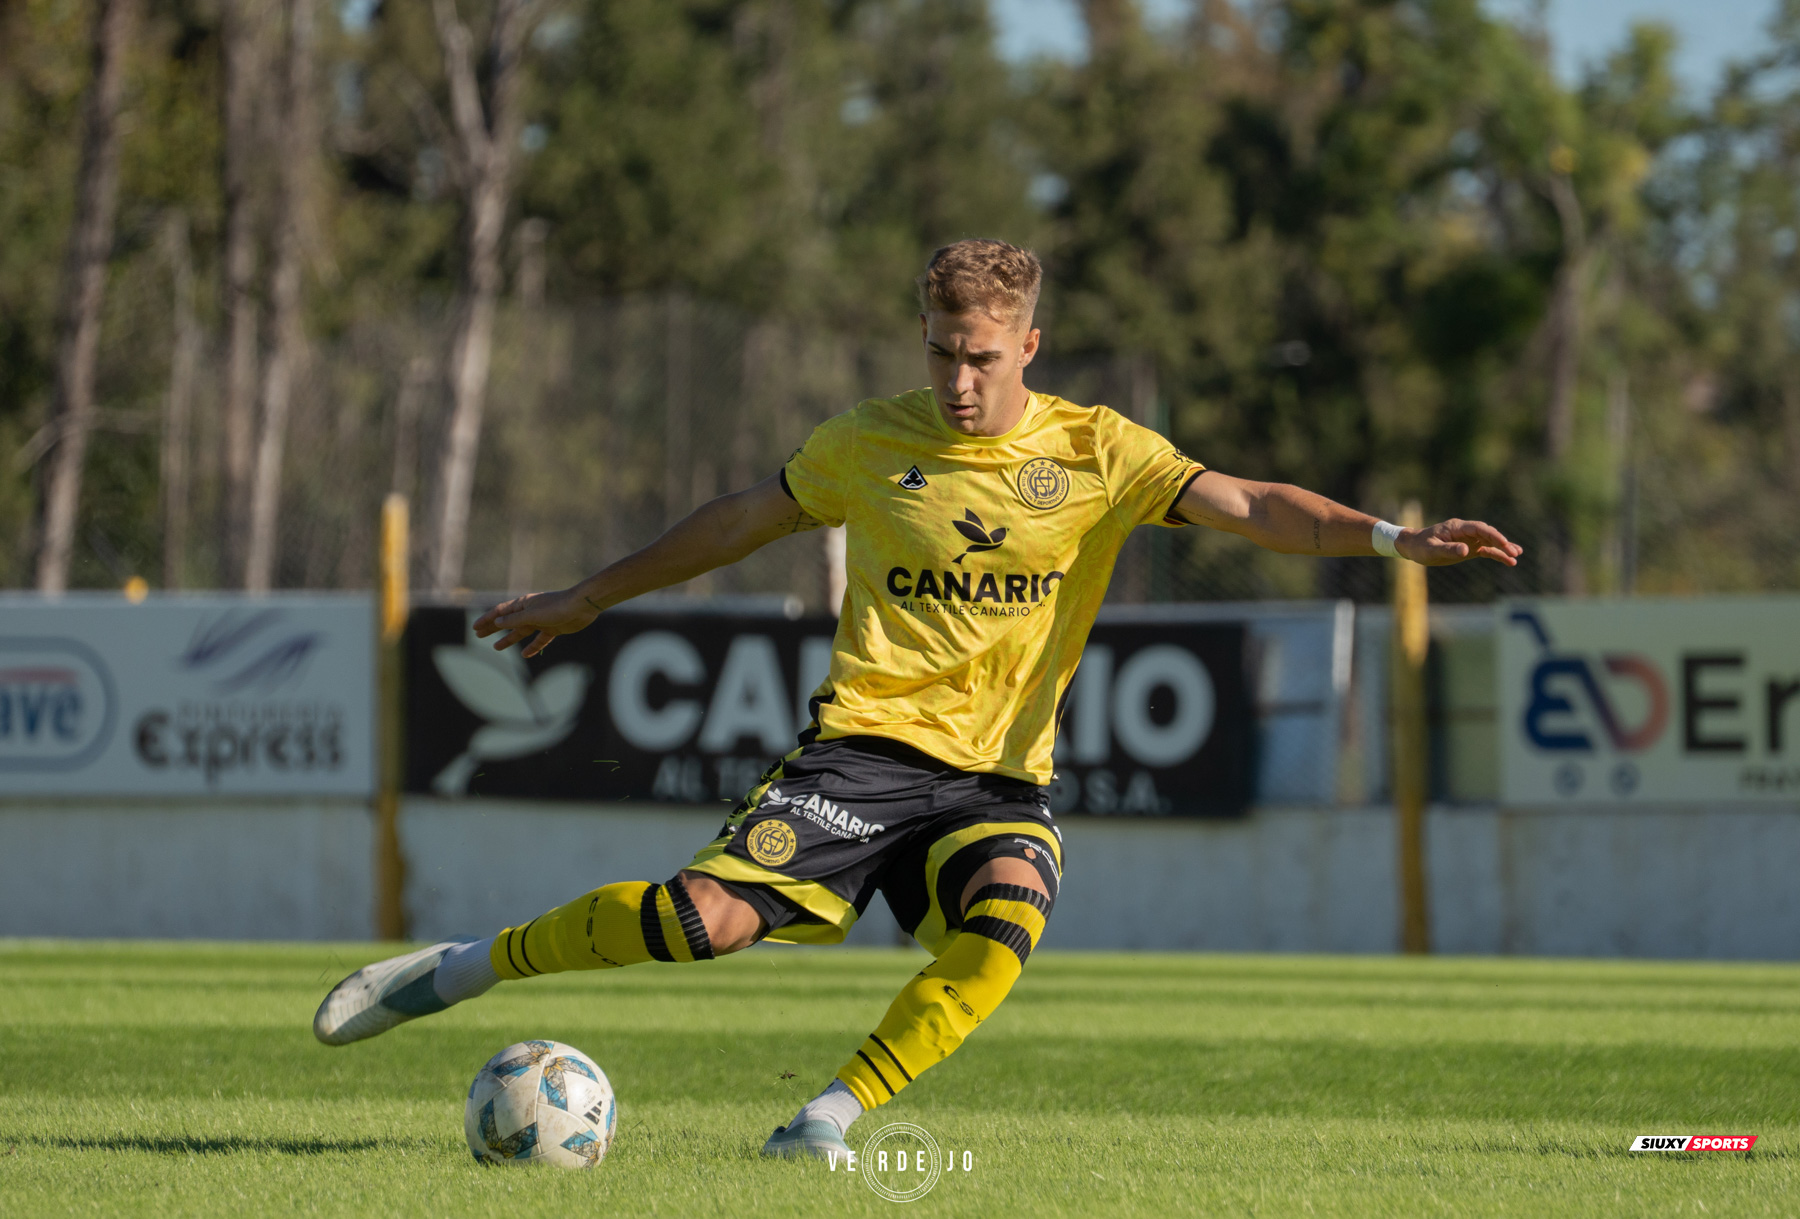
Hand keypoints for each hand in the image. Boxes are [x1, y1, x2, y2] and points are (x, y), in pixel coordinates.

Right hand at [472, 587, 600, 657]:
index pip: (500, 612)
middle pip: (508, 622)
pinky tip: (526, 654)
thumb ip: (514, 620)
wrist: (581, 607)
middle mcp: (531, 611)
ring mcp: (542, 620)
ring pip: (522, 632)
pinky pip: (539, 640)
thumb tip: (497, 623)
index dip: (487, 619)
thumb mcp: (532, 615)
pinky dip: (533, 647)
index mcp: (524, 604)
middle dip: (493, 628)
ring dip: (509, 639)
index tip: (475, 627)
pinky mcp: (553, 629)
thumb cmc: (556, 607)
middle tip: (479, 636)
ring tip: (496, 647)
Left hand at [1398, 519, 1522, 566]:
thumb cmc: (1421, 546)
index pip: (1479, 529)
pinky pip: (1486, 550)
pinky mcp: (1469, 549)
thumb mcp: (1432, 549)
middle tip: (1513, 552)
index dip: (1493, 535)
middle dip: (1502, 542)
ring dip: (1503, 548)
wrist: (1413, 547)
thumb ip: (1448, 549)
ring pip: (1490, 542)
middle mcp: (1466, 531)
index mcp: (1457, 527)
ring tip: (1516, 555)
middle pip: (1488, 534)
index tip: (1503, 543)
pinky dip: (1497, 555)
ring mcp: (1469, 540)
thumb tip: (1466, 551)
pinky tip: (1509, 561)